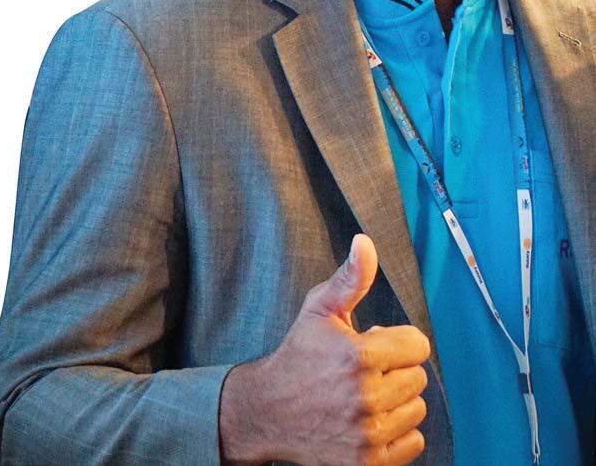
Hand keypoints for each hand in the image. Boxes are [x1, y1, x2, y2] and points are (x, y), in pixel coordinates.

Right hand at [220, 234, 429, 465]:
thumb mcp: (320, 308)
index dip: (397, 340)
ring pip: (417, 409)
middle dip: (396, 369)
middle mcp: (367, 398)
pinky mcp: (368, 462)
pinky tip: (373, 419)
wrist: (268, 410)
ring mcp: (369, 434)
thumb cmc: (298, 355)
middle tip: (366, 370)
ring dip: (398, 400)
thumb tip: (365, 242)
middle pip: (418, 376)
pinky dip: (399, 431)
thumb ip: (350, 277)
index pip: (417, 345)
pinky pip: (413, 442)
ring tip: (368, 394)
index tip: (375, 344)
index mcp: (359, 356)